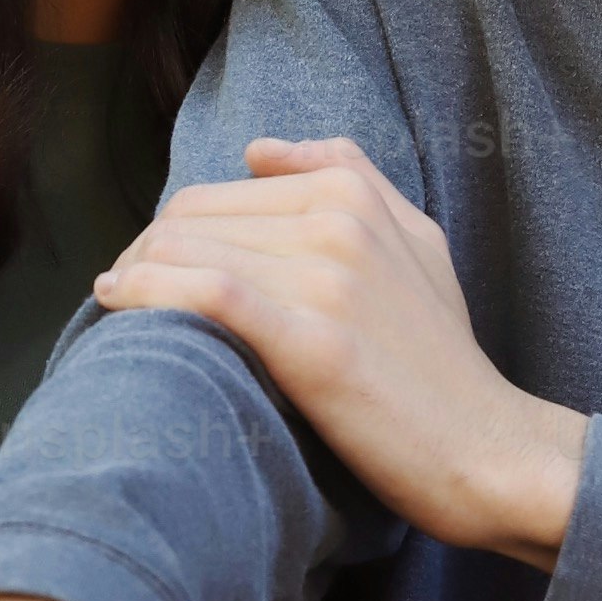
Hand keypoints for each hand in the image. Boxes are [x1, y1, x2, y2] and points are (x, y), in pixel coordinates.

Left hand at [94, 136, 586, 566]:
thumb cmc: (441, 360)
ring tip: (116, 306)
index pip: (220, 192)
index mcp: (354, 195)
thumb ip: (350, 180)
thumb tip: (261, 151)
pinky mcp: (313, 343)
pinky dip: (148, 292)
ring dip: (133, 274)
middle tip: (122, 292)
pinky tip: (118, 306)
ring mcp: (327, 281)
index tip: (149, 268)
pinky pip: (207, 293)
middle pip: (192, 215)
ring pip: (188, 248)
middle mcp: (340, 224)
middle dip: (144, 251)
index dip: (171, 230)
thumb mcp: (418, 245)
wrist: (485, 449)